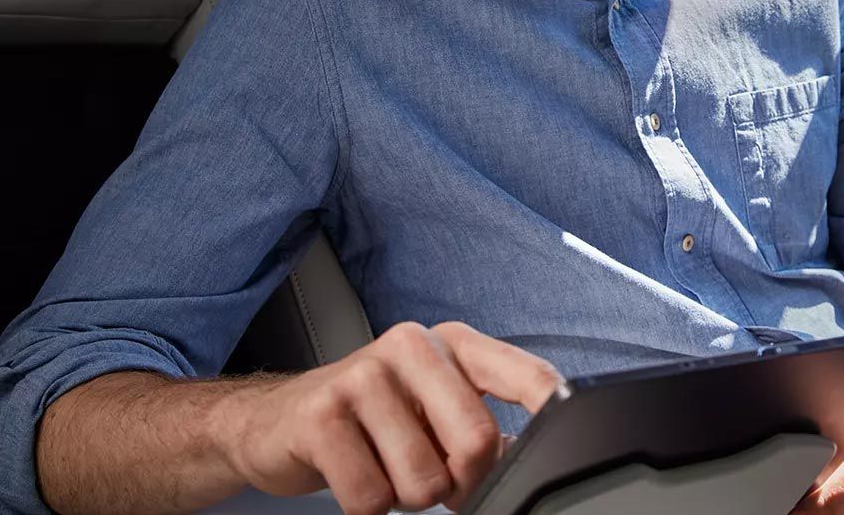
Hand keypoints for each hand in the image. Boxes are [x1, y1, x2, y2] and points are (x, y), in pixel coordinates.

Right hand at [210, 321, 562, 513]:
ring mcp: (363, 376)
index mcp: (454, 345)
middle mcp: (412, 346)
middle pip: (478, 442)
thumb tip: (539, 452)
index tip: (567, 440)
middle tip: (433, 476)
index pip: (526, 376)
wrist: (276, 421)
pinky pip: (371, 496)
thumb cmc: (371, 420)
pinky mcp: (321, 415)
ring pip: (423, 480)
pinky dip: (367, 504)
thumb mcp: (435, 409)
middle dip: (461, 482)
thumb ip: (484, 425)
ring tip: (384, 465)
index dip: (553, 413)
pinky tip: (353, 471)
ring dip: (407, 495)